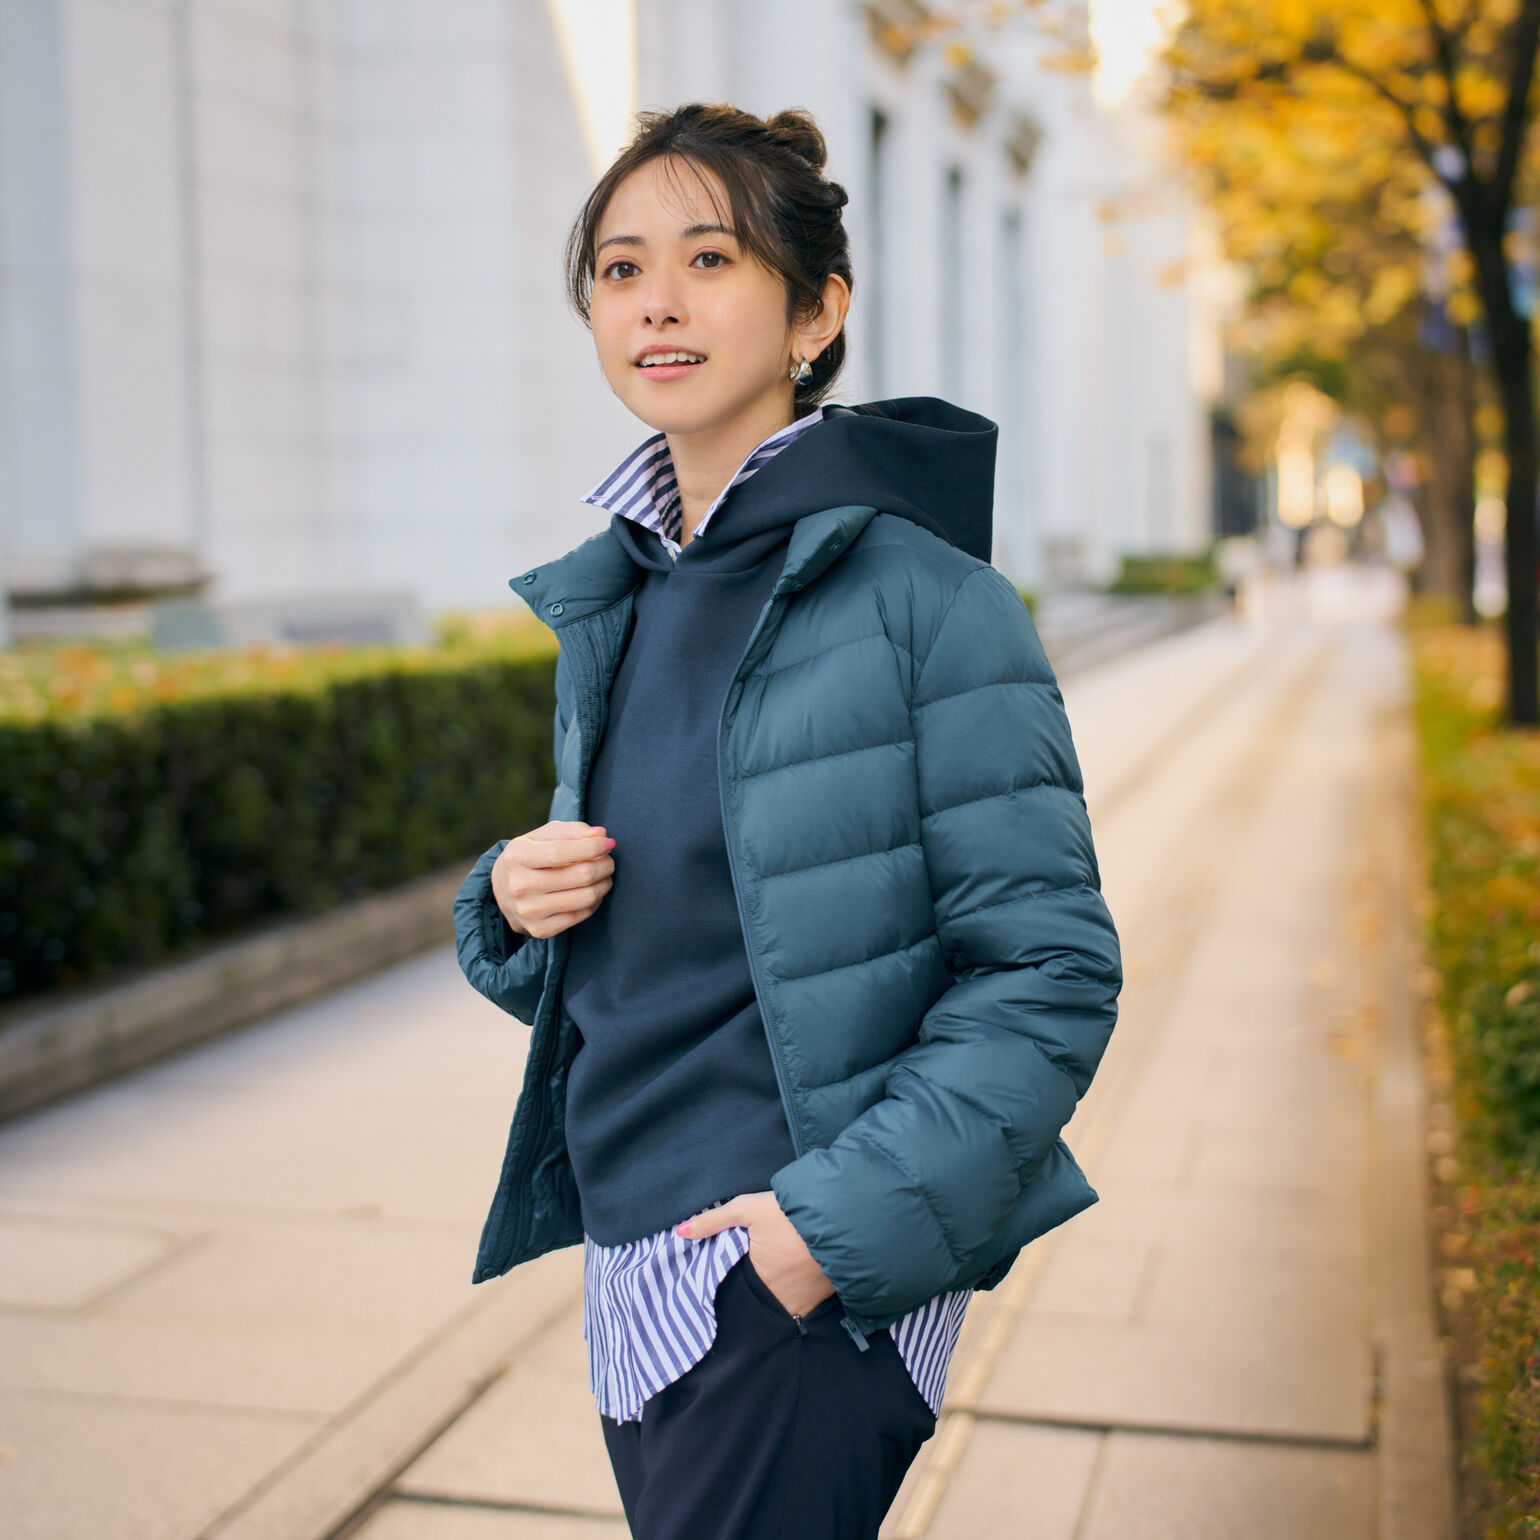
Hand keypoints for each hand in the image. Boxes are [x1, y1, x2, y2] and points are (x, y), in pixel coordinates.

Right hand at [491, 820, 614, 939]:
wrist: (503, 891)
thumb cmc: (530, 856)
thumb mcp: (543, 836)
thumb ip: (572, 832)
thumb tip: (600, 835)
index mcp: (517, 857)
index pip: (561, 852)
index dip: (592, 847)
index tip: (609, 843)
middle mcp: (520, 886)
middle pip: (580, 875)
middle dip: (604, 865)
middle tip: (608, 861)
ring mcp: (529, 911)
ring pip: (586, 897)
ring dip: (604, 884)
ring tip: (604, 875)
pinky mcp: (540, 929)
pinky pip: (582, 915)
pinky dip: (595, 902)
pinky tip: (592, 892)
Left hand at [677, 1191, 835, 1317]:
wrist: (846, 1217)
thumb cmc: (793, 1214)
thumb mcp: (748, 1209)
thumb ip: (713, 1221)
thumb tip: (680, 1233)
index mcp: (758, 1282)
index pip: (737, 1291)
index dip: (732, 1283)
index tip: (732, 1272)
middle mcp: (781, 1301)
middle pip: (761, 1301)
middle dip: (755, 1293)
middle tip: (755, 1273)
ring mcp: (807, 1304)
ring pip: (784, 1304)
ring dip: (779, 1296)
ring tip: (778, 1275)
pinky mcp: (827, 1299)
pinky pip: (807, 1303)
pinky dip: (801, 1293)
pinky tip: (800, 1276)